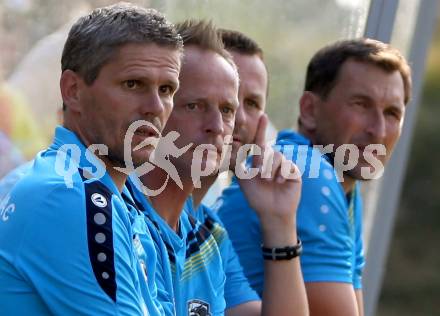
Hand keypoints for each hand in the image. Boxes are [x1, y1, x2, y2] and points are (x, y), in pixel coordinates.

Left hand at [236, 114, 300, 244]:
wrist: (270, 212)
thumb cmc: (256, 196)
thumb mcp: (243, 179)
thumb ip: (238, 164)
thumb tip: (230, 150)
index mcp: (261, 160)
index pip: (260, 142)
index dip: (261, 129)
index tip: (262, 115)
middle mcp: (273, 160)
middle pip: (268, 150)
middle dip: (262, 161)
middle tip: (260, 175)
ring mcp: (284, 166)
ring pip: (278, 157)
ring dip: (271, 169)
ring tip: (269, 180)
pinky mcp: (294, 172)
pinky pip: (288, 165)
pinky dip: (281, 173)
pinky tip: (279, 182)